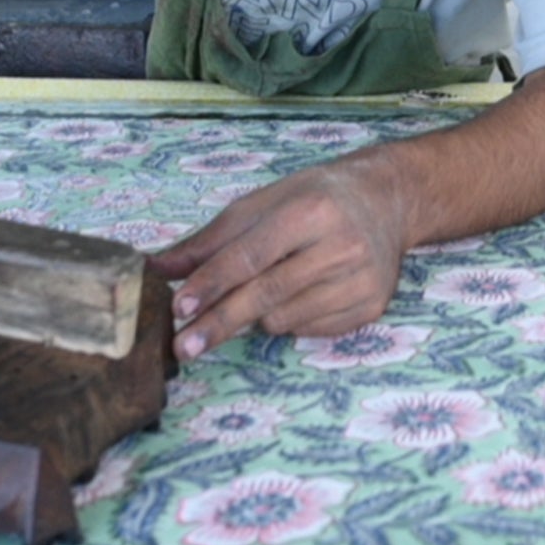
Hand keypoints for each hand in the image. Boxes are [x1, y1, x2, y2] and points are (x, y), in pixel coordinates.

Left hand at [149, 161, 409, 360]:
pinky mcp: (371, 308)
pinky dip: (289, 319)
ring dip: (256, 314)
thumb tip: (158, 267)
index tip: (179, 307)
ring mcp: (360, 281)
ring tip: (264, 287)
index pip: (249, 255)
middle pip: (265, 294)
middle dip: (219, 322)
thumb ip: (210, 240)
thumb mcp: (260, 204)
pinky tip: (297, 294)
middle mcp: (340, 246)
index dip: (211, 283)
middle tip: (183, 345)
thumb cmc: (313, 199)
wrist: (385, 202)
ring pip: (283, 318)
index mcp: (309, 211)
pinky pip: (308, 330)